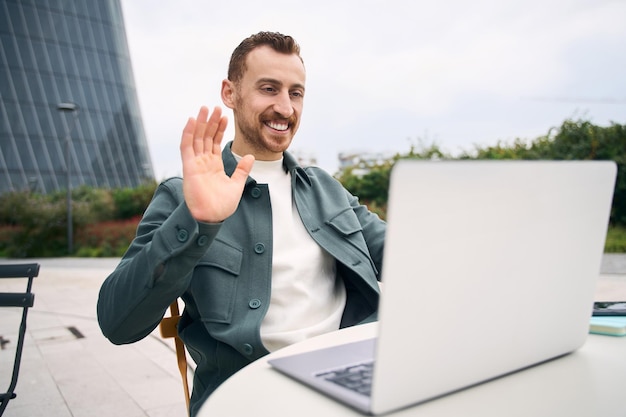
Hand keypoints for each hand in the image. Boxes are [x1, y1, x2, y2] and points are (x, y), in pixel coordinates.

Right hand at [180, 106, 253, 222]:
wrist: (212, 218)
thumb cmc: (222, 206)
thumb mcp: (236, 185)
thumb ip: (242, 170)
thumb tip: (250, 156)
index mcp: (213, 166)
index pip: (215, 142)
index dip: (219, 129)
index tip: (224, 117)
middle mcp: (203, 162)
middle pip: (205, 137)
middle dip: (210, 122)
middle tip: (215, 107)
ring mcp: (195, 164)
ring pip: (196, 138)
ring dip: (200, 123)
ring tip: (205, 109)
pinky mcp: (188, 167)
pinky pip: (187, 147)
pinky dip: (189, 133)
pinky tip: (193, 121)